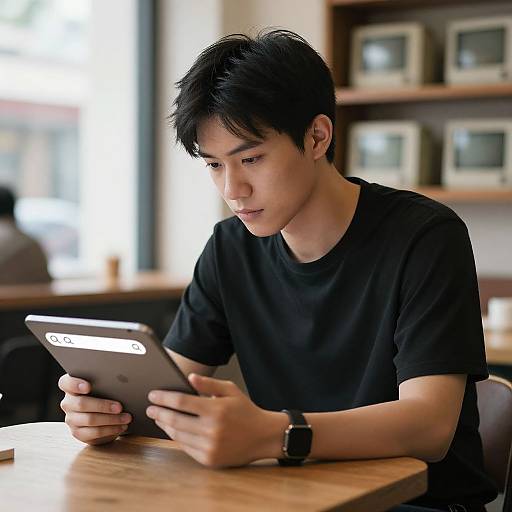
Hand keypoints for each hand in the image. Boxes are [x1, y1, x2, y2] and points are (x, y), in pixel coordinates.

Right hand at [58, 374, 131, 444]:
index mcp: (71, 387)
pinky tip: (121, 426)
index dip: (75, 384)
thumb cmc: (104, 393)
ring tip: (126, 418)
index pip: (66, 383)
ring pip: (90, 419)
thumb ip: (105, 382)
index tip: (88, 387)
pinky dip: (110, 429)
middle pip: (81, 403)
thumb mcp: (103, 386)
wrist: (102, 415)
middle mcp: (68, 402)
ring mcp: (71, 419)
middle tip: (120, 407)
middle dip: (103, 405)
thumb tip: (122, 382)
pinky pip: (94, 432)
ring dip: (111, 419)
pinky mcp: (77, 433)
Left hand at [146, 374, 284, 467]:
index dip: (164, 397)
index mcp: (216, 409)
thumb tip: (189, 377)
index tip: (153, 394)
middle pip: (175, 420)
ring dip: (165, 425)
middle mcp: (212, 429)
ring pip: (178, 435)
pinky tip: (172, 430)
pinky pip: (186, 447)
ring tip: (159, 417)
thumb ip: (209, 383)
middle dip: (159, 412)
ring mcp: (210, 447)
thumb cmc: (246, 410)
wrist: (263, 436)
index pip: (181, 402)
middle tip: (150, 407)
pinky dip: (177, 438)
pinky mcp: (209, 460)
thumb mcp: (231, 390)